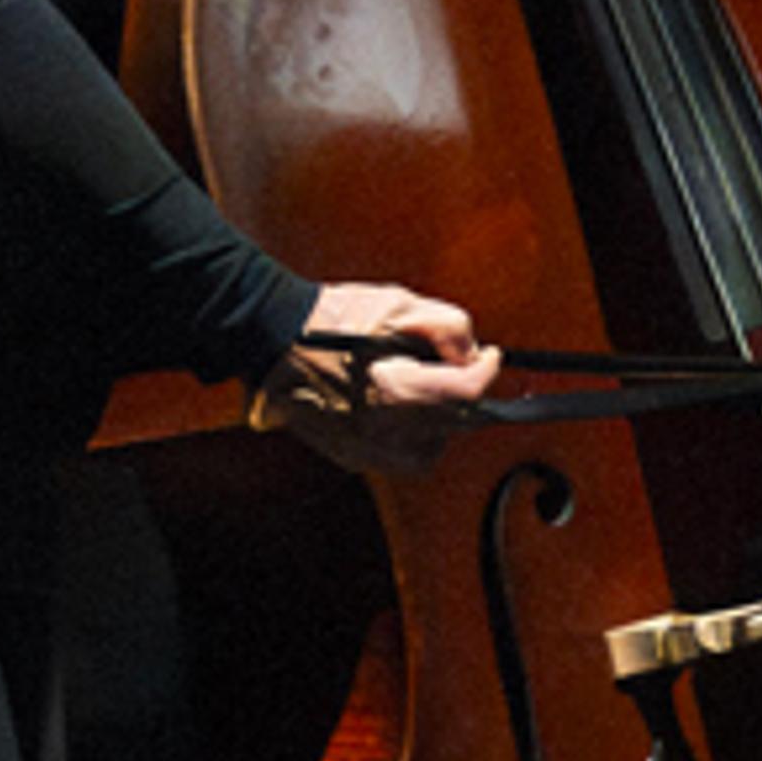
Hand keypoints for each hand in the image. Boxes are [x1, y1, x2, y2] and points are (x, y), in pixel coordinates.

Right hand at [256, 278, 501, 474]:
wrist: (270, 338)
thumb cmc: (332, 318)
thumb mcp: (399, 304)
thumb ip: (449, 329)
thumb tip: (471, 354)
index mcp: (400, 391)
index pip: (469, 393)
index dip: (488, 371)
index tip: (492, 357)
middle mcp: (386, 430)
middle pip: (456, 424)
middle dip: (467, 395)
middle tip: (461, 369)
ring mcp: (367, 449)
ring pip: (432, 448)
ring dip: (441, 421)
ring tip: (427, 389)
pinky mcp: (352, 456)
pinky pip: (399, 456)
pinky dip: (411, 436)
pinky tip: (399, 408)